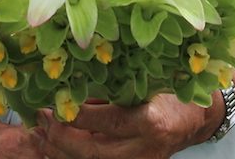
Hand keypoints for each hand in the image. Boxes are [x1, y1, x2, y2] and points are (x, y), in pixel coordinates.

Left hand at [33, 94, 216, 158]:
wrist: (195, 119)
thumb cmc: (170, 92)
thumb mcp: (145, 84)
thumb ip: (112, 89)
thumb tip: (72, 86)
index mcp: (151, 121)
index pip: (109, 121)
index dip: (79, 115)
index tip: (54, 104)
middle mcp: (145, 148)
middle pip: (95, 152)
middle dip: (62, 138)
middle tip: (41, 121)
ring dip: (61, 152)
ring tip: (39, 135)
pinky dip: (74, 157)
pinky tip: (54, 147)